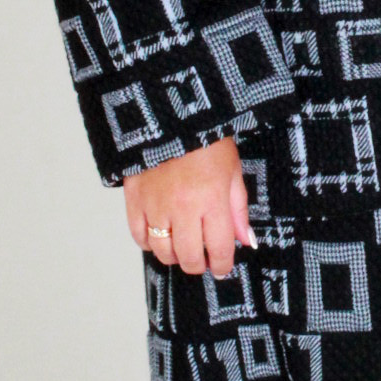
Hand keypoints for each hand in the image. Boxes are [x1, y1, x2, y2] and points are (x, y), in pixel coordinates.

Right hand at [124, 134, 256, 277]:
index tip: (223, 267)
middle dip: (199, 265)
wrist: (169, 112)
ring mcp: (155, 204)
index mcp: (212, 199)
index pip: (219, 249)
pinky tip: (158, 235)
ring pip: (163, 251)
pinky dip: (149, 242)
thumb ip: (238, 209)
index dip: (223, 265)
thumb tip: (246, 241)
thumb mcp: (232, 170)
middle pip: (189, 257)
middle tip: (203, 260)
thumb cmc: (206, 138)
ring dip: (174, 256)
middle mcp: (183, 207)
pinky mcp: (133, 198)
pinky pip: (138, 236)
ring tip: (182, 247)